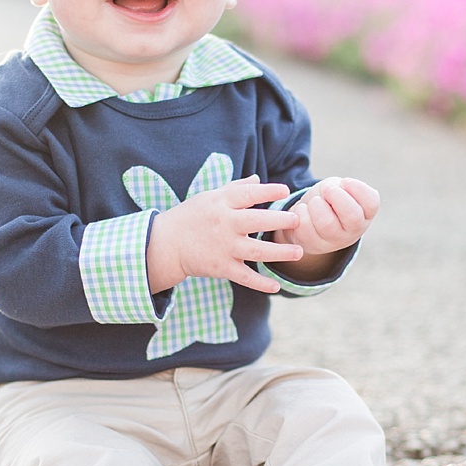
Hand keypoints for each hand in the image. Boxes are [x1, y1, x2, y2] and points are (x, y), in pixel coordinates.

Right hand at [147, 175, 303, 294]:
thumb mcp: (210, 197)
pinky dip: (260, 283)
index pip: (247, 195)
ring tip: (299, 252)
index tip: (285, 190)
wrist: (166, 243)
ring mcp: (223, 248)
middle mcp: (224, 225)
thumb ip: (236, 189)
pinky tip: (276, 286)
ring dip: (279, 253)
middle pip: (255, 222)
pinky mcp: (221, 267)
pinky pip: (244, 277)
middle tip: (297, 220)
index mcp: (221, 204)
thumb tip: (258, 179)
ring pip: (255, 251)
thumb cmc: (192, 216)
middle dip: (278, 220)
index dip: (267, 191)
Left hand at [272, 177, 379, 256]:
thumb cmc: (328, 199)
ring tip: (315, 201)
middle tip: (327, 189)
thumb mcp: (339, 187)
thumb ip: (340, 188)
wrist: (309, 217)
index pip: (371, 204)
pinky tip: (303, 210)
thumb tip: (331, 190)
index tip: (345, 181)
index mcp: (365, 214)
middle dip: (337, 197)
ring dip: (316, 205)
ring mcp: (334, 241)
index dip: (358, 189)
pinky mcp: (314, 245)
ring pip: (326, 223)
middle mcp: (354, 230)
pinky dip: (301, 213)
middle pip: (352, 216)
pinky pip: (305, 228)